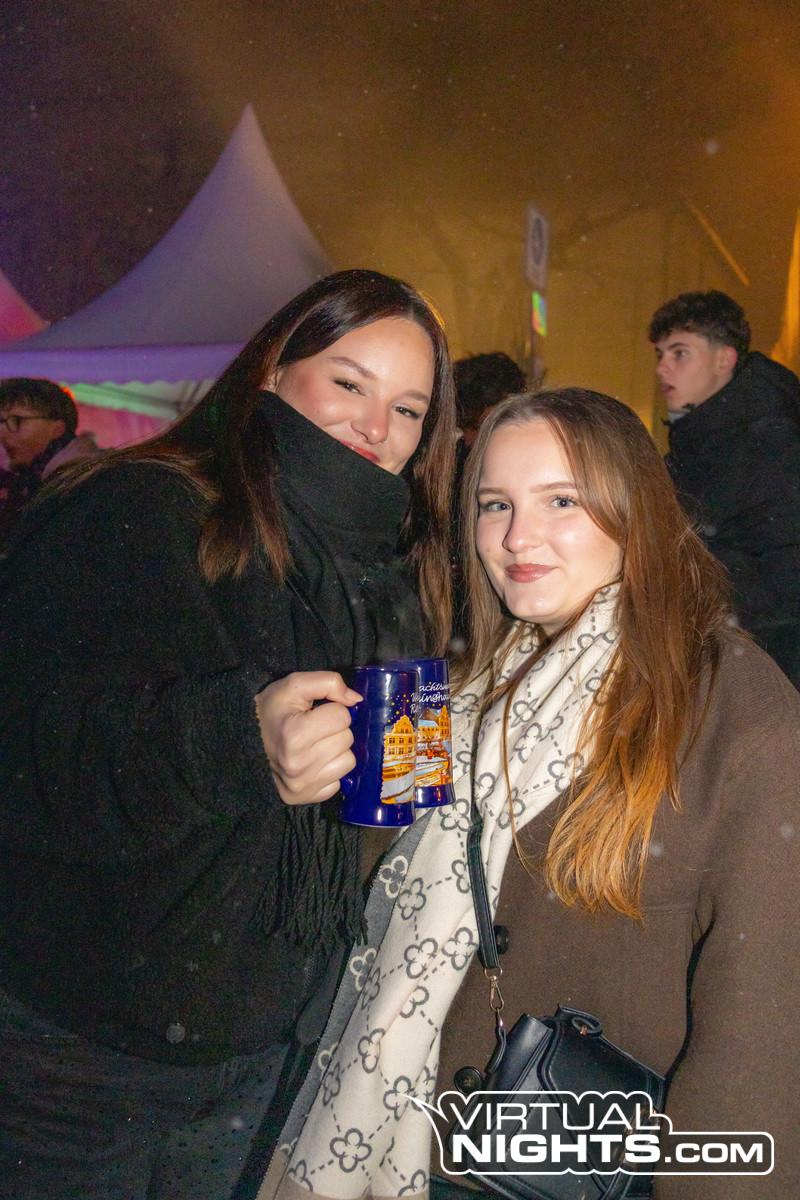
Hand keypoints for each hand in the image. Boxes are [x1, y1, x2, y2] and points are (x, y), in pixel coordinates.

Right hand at [255, 671, 361, 805]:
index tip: (314, 713)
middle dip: (335, 729)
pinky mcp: (305, 798)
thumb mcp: (294, 685)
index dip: (332, 709)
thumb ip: (329, 682)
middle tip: (314, 728)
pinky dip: (329, 771)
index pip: (342, 716)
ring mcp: (302, 785)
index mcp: (294, 735)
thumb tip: (356, 700)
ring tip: (315, 745)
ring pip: (348, 762)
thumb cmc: (272, 711)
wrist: (245, 741)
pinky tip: (313, 763)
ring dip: (336, 751)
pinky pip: (338, 783)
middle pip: (347, 739)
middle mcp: (298, 765)